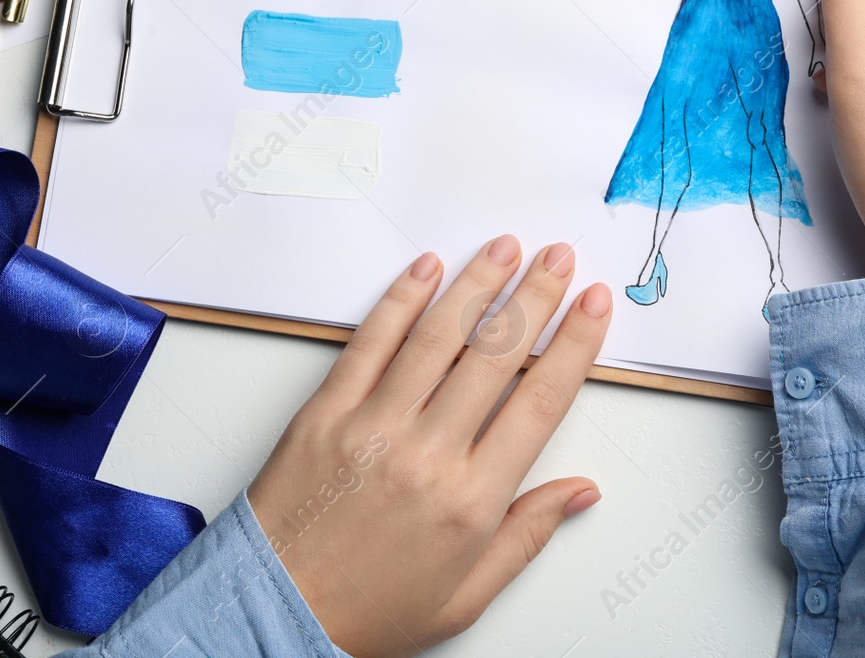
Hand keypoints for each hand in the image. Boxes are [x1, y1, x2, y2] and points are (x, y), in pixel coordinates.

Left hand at [247, 237, 612, 657]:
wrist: (272, 617)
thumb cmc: (369, 612)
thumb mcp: (467, 594)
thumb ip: (528, 534)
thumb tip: (582, 491)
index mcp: (473, 500)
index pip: (541, 401)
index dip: (573, 344)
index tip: (592, 304)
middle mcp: (428, 455)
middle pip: (497, 355)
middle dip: (535, 297)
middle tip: (558, 258)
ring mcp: (373, 428)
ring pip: (438, 337)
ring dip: (477, 284)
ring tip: (505, 248)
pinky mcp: (325, 415)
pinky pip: (369, 344)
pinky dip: (401, 301)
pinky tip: (427, 270)